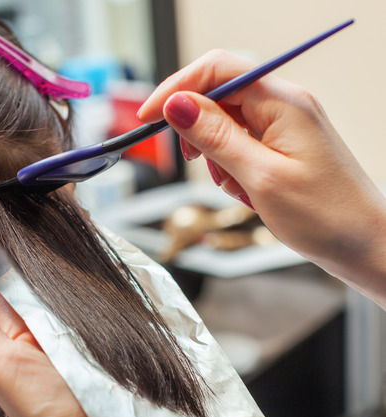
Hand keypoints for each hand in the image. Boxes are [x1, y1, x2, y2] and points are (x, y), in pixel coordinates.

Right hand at [137, 50, 385, 300]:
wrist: (366, 247)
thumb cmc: (327, 217)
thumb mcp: (260, 177)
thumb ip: (215, 137)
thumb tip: (176, 104)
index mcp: (283, 103)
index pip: (218, 70)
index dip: (177, 88)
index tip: (150, 117)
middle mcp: (284, 106)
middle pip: (217, 96)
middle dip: (198, 130)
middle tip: (195, 162)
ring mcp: (284, 125)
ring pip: (224, 123)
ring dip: (215, 155)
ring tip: (237, 187)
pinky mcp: (281, 145)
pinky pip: (239, 143)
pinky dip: (230, 167)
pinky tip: (246, 190)